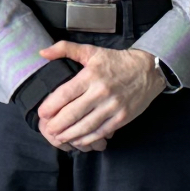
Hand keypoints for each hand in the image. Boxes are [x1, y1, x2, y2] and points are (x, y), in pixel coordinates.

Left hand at [35, 43, 165, 151]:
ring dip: (70, 134)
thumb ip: (65, 49)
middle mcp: (100, 92)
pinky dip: (88, 139)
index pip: (65, 93)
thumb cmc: (116, 61)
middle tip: (47, 130)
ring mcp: (112, 107)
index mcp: (91, 75)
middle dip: (57, 124)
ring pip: (86, 126)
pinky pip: (101, 132)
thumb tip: (43, 52)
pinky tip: (78, 141)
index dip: (51, 105)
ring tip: (58, 138)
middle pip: (73, 113)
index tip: (42, 113)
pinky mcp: (122, 118)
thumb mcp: (91, 51)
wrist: (147, 70)